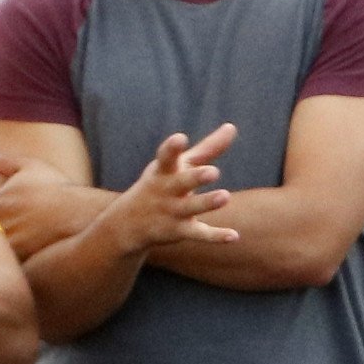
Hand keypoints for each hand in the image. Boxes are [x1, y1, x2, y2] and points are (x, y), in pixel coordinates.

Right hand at [110, 126, 238, 255]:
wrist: (128, 223)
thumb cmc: (162, 184)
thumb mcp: (179, 164)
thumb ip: (207, 148)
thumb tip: (232, 127)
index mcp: (164, 170)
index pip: (165, 157)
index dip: (172, 148)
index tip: (180, 138)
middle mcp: (167, 190)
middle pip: (181, 182)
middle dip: (195, 177)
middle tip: (213, 171)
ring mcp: (172, 211)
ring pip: (191, 208)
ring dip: (207, 203)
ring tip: (225, 196)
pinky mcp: (180, 231)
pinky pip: (199, 234)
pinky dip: (216, 236)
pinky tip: (234, 236)